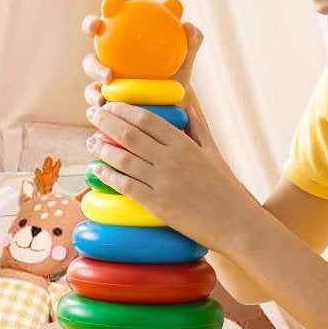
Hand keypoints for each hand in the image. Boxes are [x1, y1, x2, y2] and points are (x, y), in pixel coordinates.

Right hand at [80, 16, 203, 107]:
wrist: (171, 103)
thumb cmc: (176, 71)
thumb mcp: (186, 56)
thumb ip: (192, 39)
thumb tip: (188, 27)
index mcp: (127, 29)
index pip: (117, 7)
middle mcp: (111, 47)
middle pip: (93, 30)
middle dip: (90, 24)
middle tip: (96, 28)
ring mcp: (103, 69)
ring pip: (90, 64)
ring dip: (95, 67)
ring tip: (108, 77)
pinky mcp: (101, 92)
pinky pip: (93, 93)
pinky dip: (94, 97)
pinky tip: (103, 102)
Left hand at [82, 22, 259, 253]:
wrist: (237, 223)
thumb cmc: (228, 189)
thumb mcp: (214, 153)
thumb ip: (198, 129)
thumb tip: (187, 108)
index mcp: (184, 144)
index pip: (147, 119)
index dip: (124, 110)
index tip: (110, 104)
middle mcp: (171, 158)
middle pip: (130, 133)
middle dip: (107, 121)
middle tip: (92, 114)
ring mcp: (163, 181)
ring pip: (124, 158)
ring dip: (102, 147)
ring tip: (90, 141)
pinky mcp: (158, 204)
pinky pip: (126, 185)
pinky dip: (109, 175)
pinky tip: (97, 169)